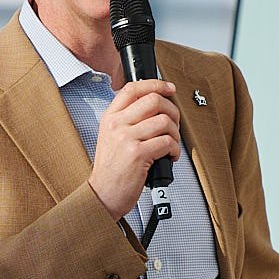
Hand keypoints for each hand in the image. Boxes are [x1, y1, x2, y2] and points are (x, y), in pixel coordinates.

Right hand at [89, 80, 181, 218]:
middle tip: (173, 124)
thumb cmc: (111, 170)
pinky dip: (175, 150)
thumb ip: (127, 120)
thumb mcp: (111, 138)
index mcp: (110, 118)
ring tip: (171, 144)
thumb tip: (155, 106)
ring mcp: (126, 138)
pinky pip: (167, 142)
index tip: (169, 88)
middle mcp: (117, 125)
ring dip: (175, 134)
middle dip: (172, 111)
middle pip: (153, 100)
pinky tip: (169, 156)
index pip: (133, 88)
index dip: (156, 84)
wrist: (103, 194)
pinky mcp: (138, 154)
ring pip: (164, 121)